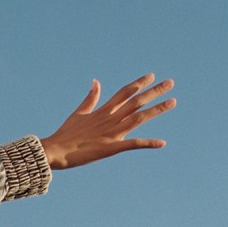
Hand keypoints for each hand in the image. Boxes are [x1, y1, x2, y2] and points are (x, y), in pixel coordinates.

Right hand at [41, 74, 174, 170]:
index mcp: (103, 111)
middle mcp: (110, 118)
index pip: (124, 92)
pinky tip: (162, 142)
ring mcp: (112, 132)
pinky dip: (148, 143)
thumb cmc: (65, 134)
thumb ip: (90, 98)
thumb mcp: (79, 113)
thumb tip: (96, 81)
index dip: (138, 83)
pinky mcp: (111, 147)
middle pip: (136, 101)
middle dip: (154, 91)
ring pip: (139, 117)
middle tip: (170, 82)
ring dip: (156, 109)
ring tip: (173, 102)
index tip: (151, 76)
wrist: (54, 150)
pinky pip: (133, 144)